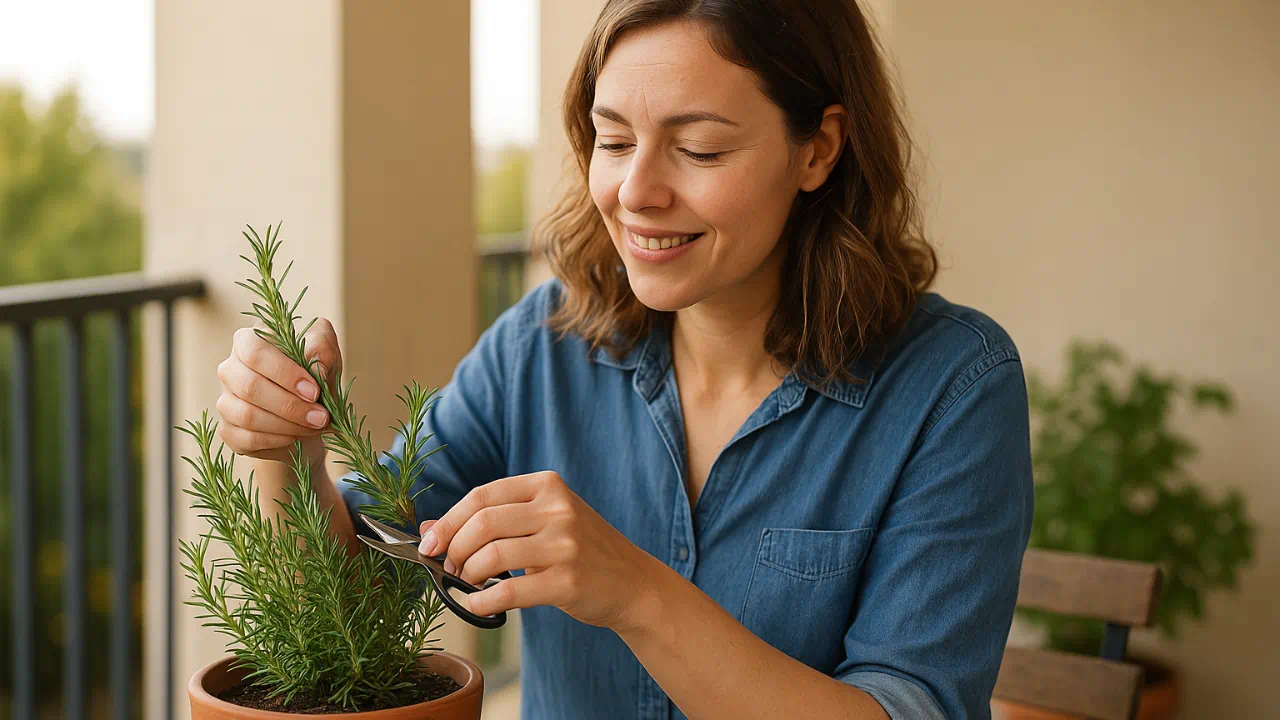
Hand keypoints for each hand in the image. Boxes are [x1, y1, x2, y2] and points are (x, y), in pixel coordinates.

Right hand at [215, 318, 342, 466]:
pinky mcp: (229, 431)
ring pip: (247, 416)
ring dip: (287, 425)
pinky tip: (298, 435)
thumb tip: (316, 368)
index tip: (314, 391)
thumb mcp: (326, 351)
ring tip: (315, 426)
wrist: (309, 408)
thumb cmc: (315, 371)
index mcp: (247, 341)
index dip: (284, 373)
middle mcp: (230, 370)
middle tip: (321, 417)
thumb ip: (323, 349)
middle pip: (249, 387)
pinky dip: (278, 440)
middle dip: (290, 406)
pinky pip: (248, 439)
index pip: (255, 352)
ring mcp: (225, 401)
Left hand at [417, 471, 661, 631]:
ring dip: (467, 575)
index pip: (483, 496)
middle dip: (455, 548)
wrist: (632, 583)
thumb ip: (490, 521)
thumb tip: (426, 528)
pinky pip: (509, 591)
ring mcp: (566, 544)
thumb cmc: (579, 550)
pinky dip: (482, 601)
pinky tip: (476, 604)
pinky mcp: (568, 580)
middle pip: (483, 522)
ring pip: (493, 555)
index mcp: (547, 486)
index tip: (429, 544)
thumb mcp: (540, 523)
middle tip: (450, 567)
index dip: (448, 520)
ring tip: (466, 583)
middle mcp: (558, 509)